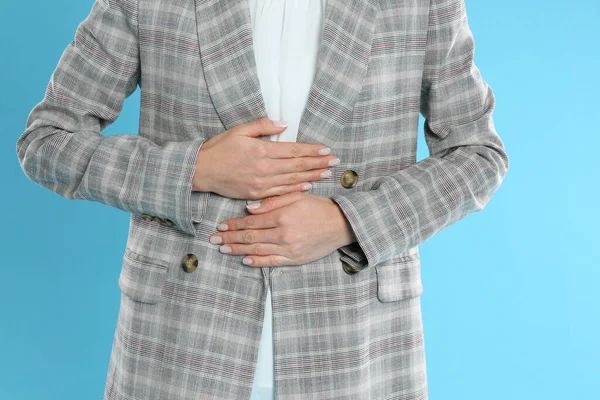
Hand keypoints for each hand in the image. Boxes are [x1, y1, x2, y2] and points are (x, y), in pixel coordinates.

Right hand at [192, 118, 339, 198]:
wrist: (201, 171)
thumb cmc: (219, 148)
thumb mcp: (239, 131)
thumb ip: (262, 126)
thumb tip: (283, 123)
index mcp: (261, 151)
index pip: (293, 150)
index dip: (312, 151)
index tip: (326, 150)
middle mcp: (264, 168)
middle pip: (297, 166)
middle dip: (318, 163)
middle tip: (335, 162)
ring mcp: (261, 184)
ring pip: (292, 180)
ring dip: (312, 176)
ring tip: (327, 173)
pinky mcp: (256, 194)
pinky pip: (281, 192)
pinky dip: (296, 189)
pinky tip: (308, 186)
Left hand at [208, 192, 356, 266]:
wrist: (341, 224)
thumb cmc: (318, 207)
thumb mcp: (296, 196)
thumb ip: (272, 201)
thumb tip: (249, 209)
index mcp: (282, 216)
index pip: (251, 222)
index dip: (233, 224)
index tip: (220, 225)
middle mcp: (283, 234)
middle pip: (250, 237)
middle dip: (229, 238)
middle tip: (213, 239)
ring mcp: (289, 249)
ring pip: (257, 251)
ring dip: (238, 250)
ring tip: (223, 249)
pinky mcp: (295, 259)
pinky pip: (271, 262)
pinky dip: (257, 262)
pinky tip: (245, 260)